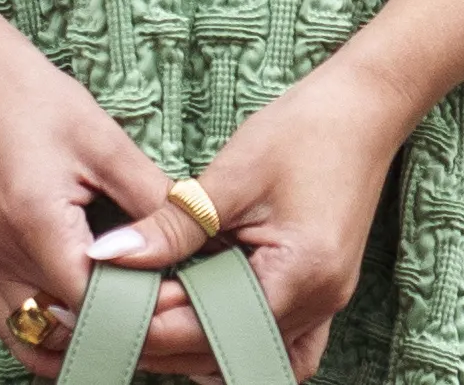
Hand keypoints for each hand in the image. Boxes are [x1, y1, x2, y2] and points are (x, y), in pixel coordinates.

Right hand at [0, 17, 173, 376]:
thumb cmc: (29, 93)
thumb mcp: (103, 139)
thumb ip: (151, 197)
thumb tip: (199, 237)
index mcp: (34, 224)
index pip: (96, 305)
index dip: (145, 310)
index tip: (185, 299)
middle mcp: (1, 256)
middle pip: (68, 332)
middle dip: (121, 333)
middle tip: (169, 316)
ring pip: (36, 340)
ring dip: (83, 341)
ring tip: (131, 322)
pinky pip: (14, 322)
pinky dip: (51, 332)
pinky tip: (87, 315)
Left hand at [77, 61, 417, 381]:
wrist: (365, 108)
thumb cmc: (304, 131)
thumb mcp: (232, 175)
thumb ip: (173, 226)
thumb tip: (110, 256)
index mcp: (298, 276)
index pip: (207, 329)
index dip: (147, 325)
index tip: (97, 309)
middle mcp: (318, 304)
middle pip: (225, 352)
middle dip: (163, 342)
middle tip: (106, 318)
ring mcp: (326, 303)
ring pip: (250, 354)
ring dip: (198, 346)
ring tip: (146, 320)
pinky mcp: (321, 290)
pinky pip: (279, 342)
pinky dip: (236, 342)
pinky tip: (200, 325)